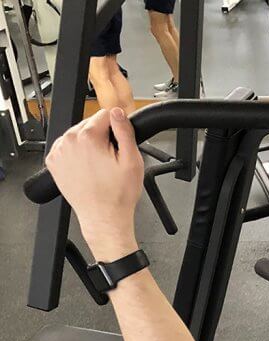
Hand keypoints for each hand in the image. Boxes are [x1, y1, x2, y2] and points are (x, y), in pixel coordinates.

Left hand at [45, 108, 143, 261]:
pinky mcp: (54, 162)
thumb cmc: (118, 194)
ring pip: (77, 135)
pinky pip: (67, 148)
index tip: (120, 143)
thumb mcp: (132, 160)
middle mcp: (69, 141)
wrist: (103, 217)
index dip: (117, 127)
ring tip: (99, 166)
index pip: (105, 115)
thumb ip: (124, 131)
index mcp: (88, 137)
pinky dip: (77, 154)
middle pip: (89, 124)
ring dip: (89, 144)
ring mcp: (59, 152)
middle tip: (111, 159)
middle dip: (102, 136)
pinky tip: (87, 168)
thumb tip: (118, 112)